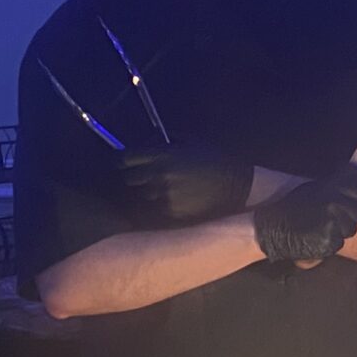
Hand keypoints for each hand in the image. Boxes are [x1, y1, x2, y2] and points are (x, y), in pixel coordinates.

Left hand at [116, 144, 251, 226]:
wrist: (236, 186)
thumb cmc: (213, 160)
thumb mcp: (190, 143)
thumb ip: (165, 142)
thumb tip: (146, 143)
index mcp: (163, 156)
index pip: (126, 158)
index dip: (121, 160)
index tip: (120, 162)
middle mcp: (160, 176)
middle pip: (129, 179)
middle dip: (131, 177)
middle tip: (138, 177)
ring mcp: (165, 197)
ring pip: (141, 196)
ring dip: (145, 193)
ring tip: (158, 190)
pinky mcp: (172, 214)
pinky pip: (155, 210)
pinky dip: (158, 206)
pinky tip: (170, 201)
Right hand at [252, 164, 356, 264]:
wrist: (271, 229)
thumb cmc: (291, 209)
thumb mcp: (313, 189)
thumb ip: (336, 185)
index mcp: (330, 187)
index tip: (354, 196)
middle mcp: (334, 204)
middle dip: (350, 215)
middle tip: (332, 216)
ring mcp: (333, 223)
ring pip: (351, 229)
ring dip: (340, 230)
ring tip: (321, 226)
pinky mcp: (330, 242)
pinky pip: (340, 242)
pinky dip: (331, 242)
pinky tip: (317, 236)